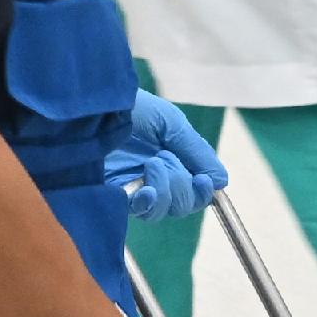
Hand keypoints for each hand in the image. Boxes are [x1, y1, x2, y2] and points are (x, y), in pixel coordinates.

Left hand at [103, 90, 228, 223]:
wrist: (94, 106)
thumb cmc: (131, 107)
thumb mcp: (172, 124)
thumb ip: (197, 152)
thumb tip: (222, 182)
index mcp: (172, 159)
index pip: (195, 190)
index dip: (203, 192)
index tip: (203, 180)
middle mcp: (154, 177)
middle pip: (183, 204)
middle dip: (182, 184)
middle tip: (165, 158)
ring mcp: (134, 186)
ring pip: (164, 210)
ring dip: (166, 188)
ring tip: (151, 163)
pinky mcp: (113, 193)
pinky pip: (139, 210)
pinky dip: (149, 202)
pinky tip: (145, 188)